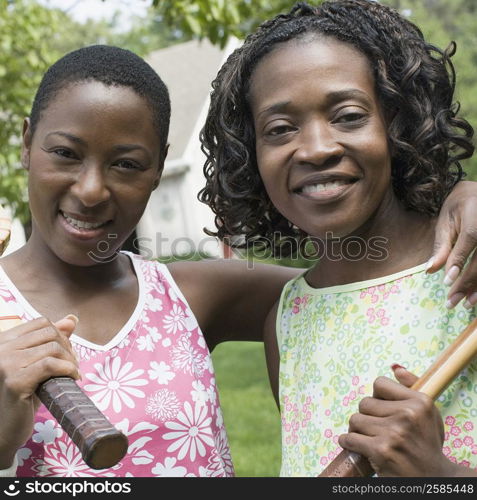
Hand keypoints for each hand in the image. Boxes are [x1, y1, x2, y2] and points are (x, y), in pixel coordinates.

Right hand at [0, 316, 78, 467]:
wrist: (6, 428)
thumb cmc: (23, 395)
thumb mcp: (38, 362)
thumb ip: (52, 340)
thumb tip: (72, 319)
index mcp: (4, 340)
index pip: (42, 323)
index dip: (61, 335)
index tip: (67, 353)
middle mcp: (1, 348)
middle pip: (50, 333)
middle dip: (68, 348)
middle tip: (73, 365)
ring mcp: (5, 364)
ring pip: (53, 348)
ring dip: (70, 360)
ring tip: (72, 373)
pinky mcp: (14, 381)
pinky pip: (50, 365)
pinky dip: (68, 369)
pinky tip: (73, 378)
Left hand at [338, 367, 451, 476]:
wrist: (433, 480)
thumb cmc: (427, 443)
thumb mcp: (428, 413)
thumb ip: (412, 387)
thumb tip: (395, 368)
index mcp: (420, 402)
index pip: (379, 384)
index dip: (378, 397)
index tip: (384, 409)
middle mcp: (408, 415)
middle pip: (364, 403)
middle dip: (367, 416)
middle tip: (378, 429)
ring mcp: (394, 433)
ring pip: (355, 420)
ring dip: (358, 431)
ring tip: (370, 439)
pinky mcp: (381, 450)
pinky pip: (349, 438)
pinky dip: (348, 442)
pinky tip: (356, 446)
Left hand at [427, 181, 476, 308]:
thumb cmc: (460, 206)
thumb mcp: (446, 220)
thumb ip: (441, 245)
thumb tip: (430, 271)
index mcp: (476, 212)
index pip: (470, 238)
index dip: (460, 260)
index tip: (448, 281)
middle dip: (468, 282)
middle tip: (452, 302)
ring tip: (466, 303)